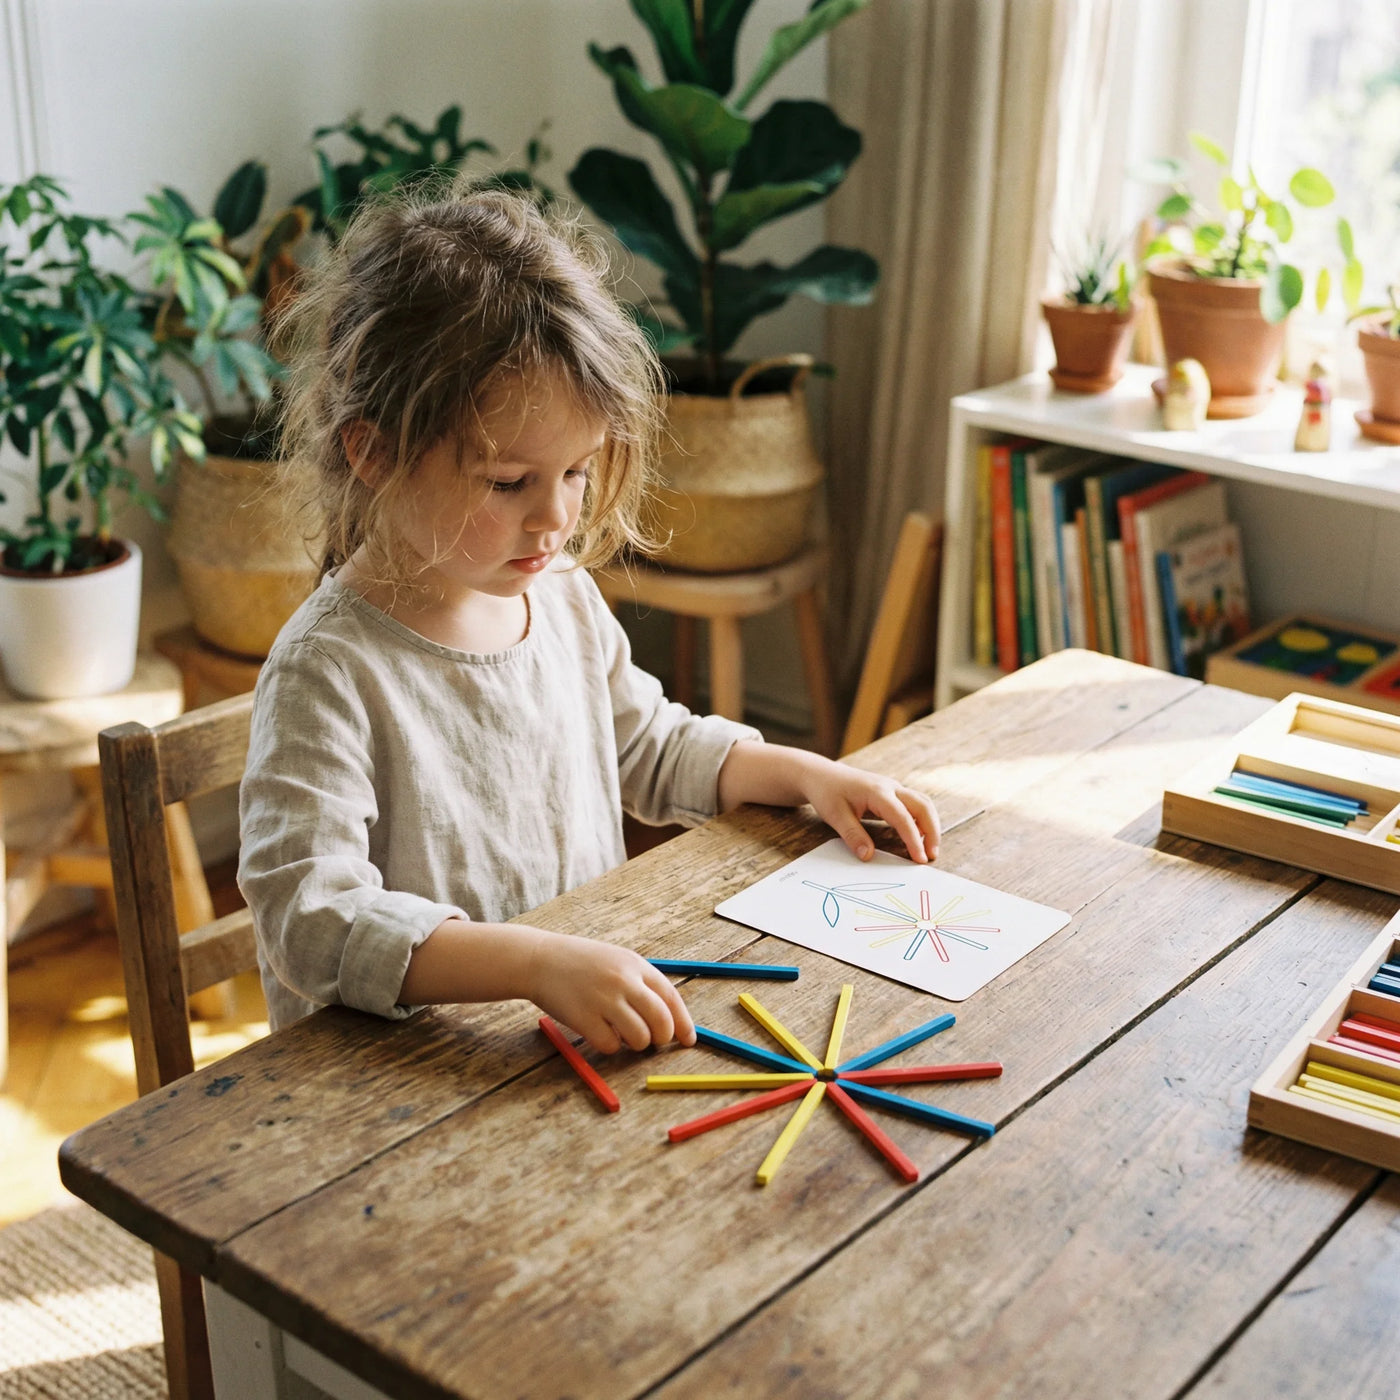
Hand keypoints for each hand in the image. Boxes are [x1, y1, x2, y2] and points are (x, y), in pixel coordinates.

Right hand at [529, 932, 695, 1053]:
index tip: (688, 1040)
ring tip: (619, 1031)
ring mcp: (604, 1000)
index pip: (671, 998)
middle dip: (662, 1038)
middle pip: (661, 1022)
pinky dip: (608, 1045)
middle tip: (653, 1042)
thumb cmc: (580, 963)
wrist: (539, 959)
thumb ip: (641, 984)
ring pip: (640, 1038)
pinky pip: (611, 1046)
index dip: (684, 1023)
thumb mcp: (616, 961)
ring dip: (634, 1043)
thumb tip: (668, 1019)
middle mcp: (624, 981)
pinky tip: (597, 1030)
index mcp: (636, 965)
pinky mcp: (584, 1018)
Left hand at [801, 757, 940, 864]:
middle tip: (932, 855)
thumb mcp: (835, 816)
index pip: (903, 817)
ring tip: (929, 849)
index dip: (913, 839)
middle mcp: (890, 787)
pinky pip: (914, 805)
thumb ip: (853, 836)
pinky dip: (921, 820)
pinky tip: (918, 836)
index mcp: (877, 792)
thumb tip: (868, 856)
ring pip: (922, 803)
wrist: (821, 774)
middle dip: (932, 831)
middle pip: (923, 806)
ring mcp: (893, 788)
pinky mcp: (892, 793)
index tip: (920, 859)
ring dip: (930, 825)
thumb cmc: (827, 792)